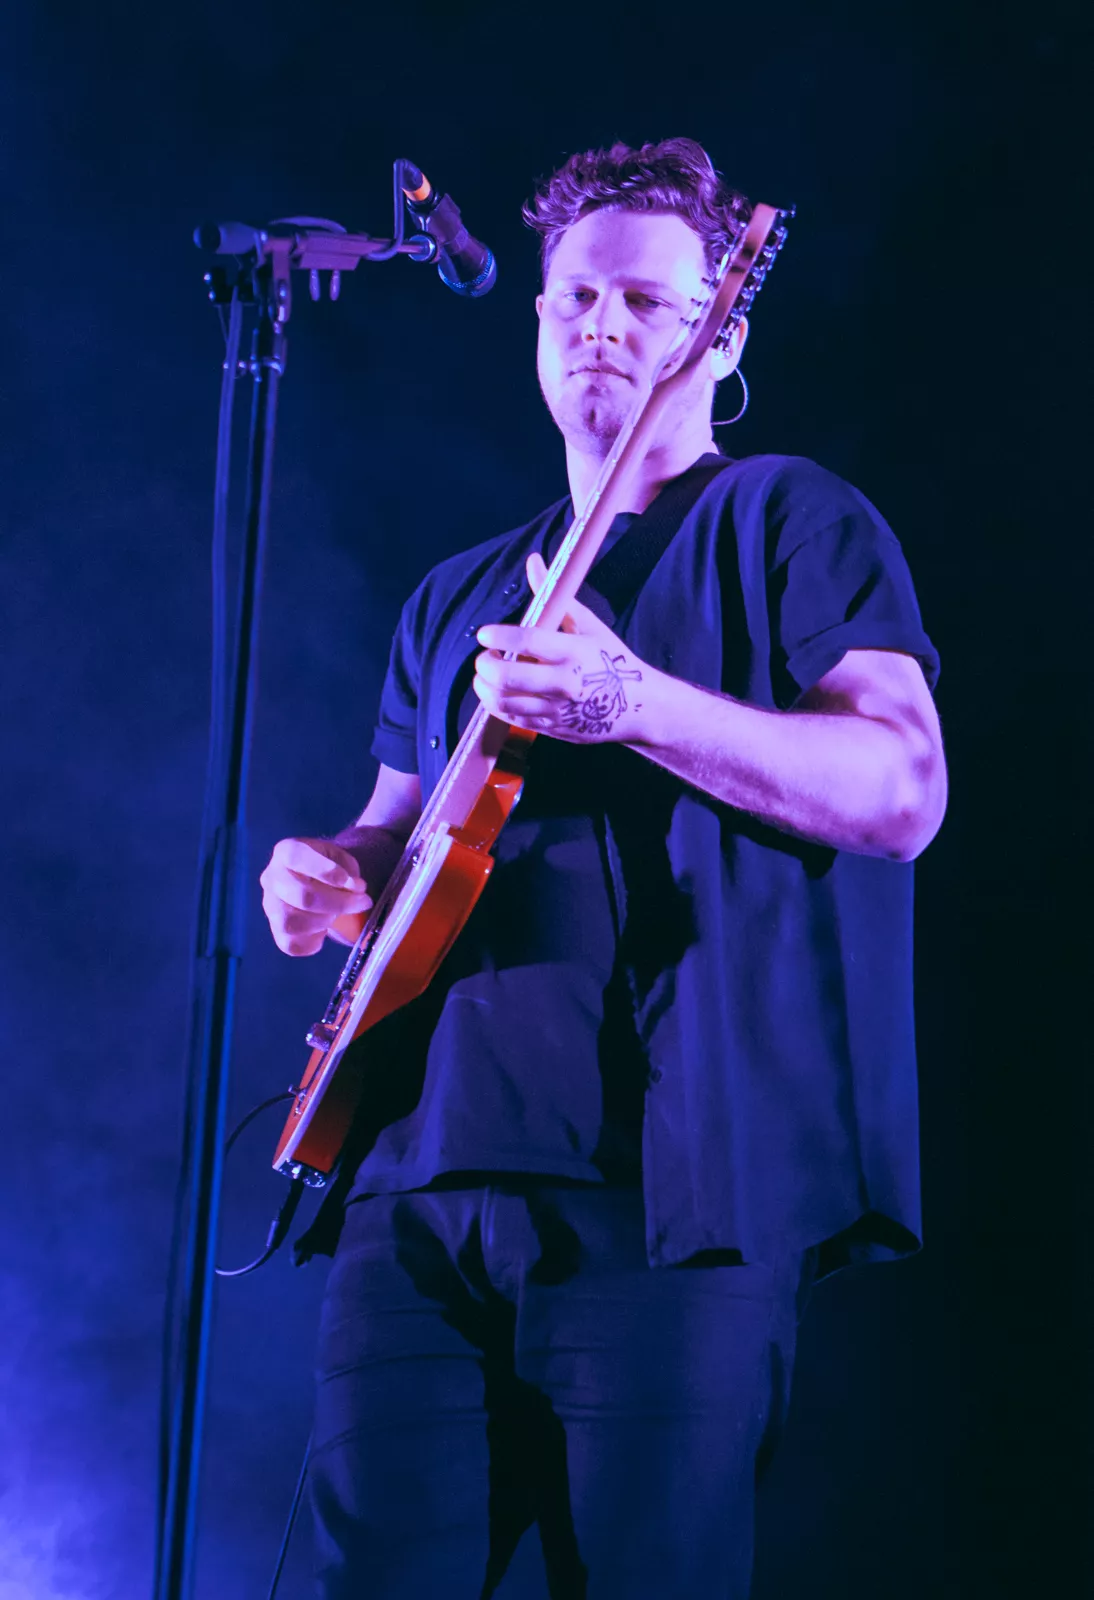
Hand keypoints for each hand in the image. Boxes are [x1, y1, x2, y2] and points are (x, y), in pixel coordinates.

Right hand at [259, 837, 372, 955]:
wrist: (314, 882)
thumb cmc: (327, 867)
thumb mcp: (340, 857)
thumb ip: (349, 869)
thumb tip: (355, 888)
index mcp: (285, 852)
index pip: (297, 858)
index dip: (324, 870)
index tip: (348, 881)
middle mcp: (271, 878)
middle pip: (302, 896)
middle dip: (339, 903)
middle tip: (363, 902)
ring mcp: (270, 906)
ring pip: (293, 923)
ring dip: (325, 921)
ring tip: (338, 914)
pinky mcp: (275, 930)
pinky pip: (291, 944)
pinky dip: (313, 942)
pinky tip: (323, 930)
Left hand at [473, 553, 654, 743]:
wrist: (637, 707)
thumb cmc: (610, 660)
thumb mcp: (589, 625)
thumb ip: (555, 596)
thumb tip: (533, 561)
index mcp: (573, 651)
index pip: (527, 640)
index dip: (498, 635)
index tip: (484, 633)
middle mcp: (563, 682)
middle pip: (506, 676)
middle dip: (485, 663)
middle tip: (486, 655)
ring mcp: (555, 709)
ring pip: (502, 701)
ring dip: (484, 686)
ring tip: (486, 674)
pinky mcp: (551, 728)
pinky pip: (511, 718)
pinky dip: (495, 704)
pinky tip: (498, 691)